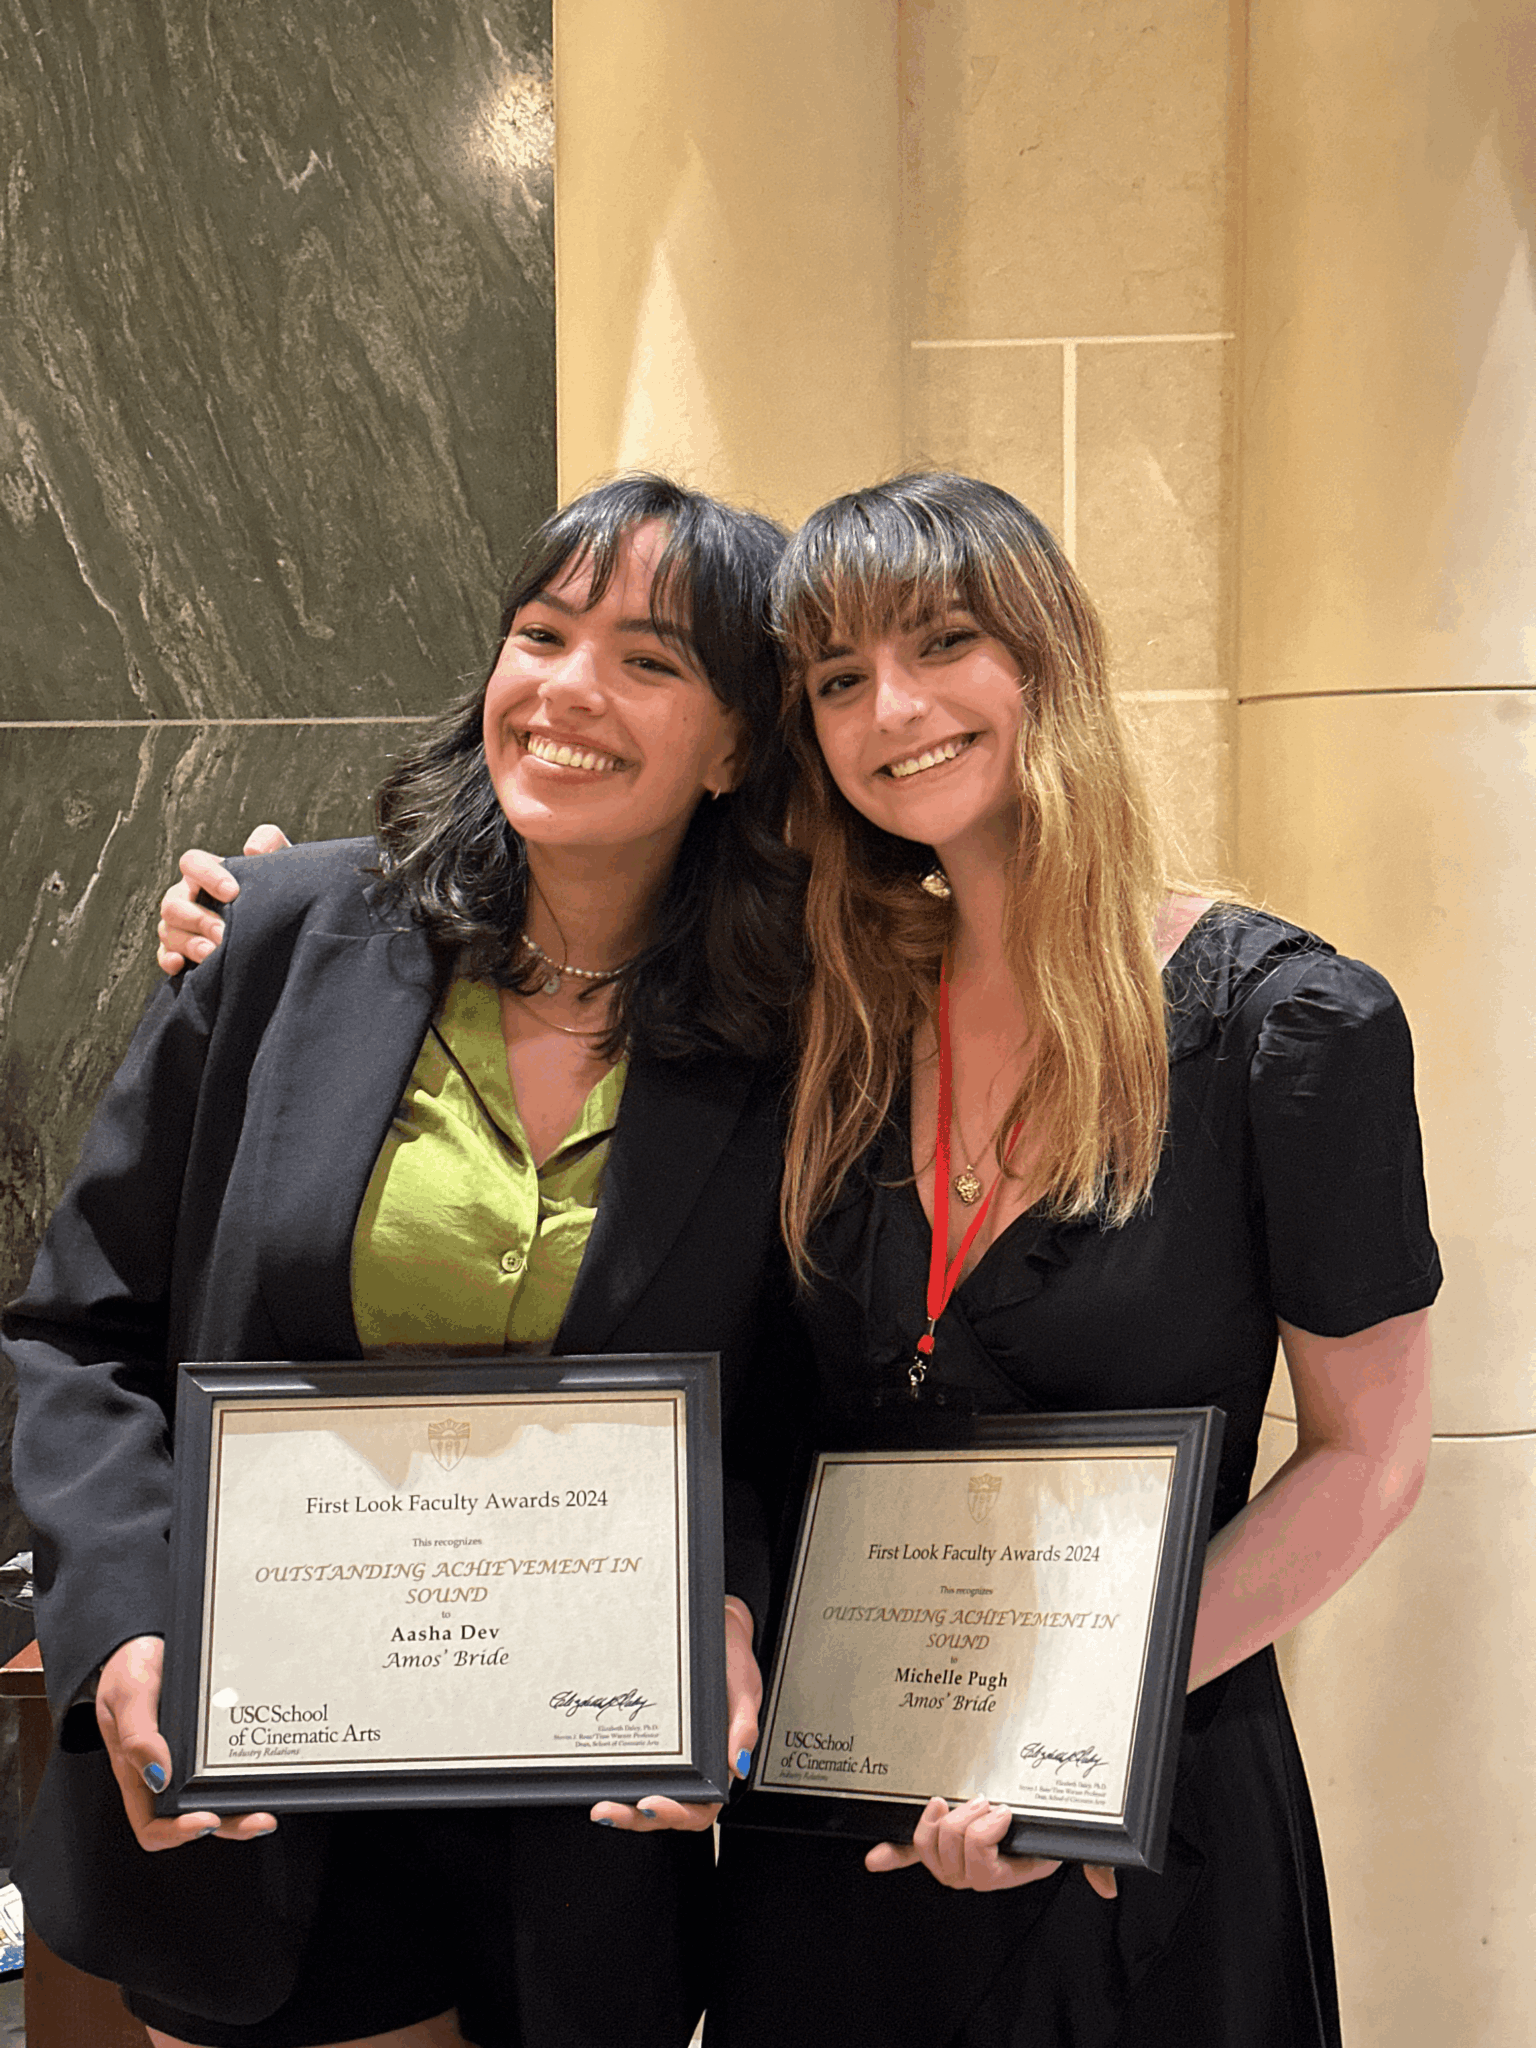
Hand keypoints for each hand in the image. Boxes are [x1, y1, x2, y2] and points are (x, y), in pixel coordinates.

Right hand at [95, 1635, 276, 1850]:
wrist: (147, 1640)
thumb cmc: (128, 1669)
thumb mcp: (127, 1695)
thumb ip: (137, 1734)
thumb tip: (158, 1774)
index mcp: (137, 1774)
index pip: (152, 1826)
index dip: (178, 1833)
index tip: (205, 1821)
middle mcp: (167, 1773)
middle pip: (198, 1817)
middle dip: (231, 1824)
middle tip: (261, 1819)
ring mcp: (192, 1758)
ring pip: (219, 1795)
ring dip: (246, 1805)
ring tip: (271, 1805)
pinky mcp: (212, 1739)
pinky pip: (231, 1762)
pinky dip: (250, 1770)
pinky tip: (270, 1762)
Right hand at [155, 825, 290, 974]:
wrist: (284, 920)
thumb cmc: (278, 887)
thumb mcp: (281, 860)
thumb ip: (269, 841)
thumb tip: (252, 849)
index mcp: (207, 872)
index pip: (192, 862)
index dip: (207, 875)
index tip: (233, 892)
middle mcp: (189, 896)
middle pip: (173, 902)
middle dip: (197, 918)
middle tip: (224, 933)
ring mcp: (182, 924)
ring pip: (168, 929)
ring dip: (188, 942)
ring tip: (213, 954)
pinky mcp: (182, 950)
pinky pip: (164, 954)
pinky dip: (168, 959)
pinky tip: (180, 966)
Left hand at [589, 1595, 761, 1833]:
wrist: (714, 1631)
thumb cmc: (732, 1661)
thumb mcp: (743, 1688)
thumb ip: (743, 1725)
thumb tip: (738, 1764)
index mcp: (719, 1763)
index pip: (701, 1808)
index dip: (677, 1814)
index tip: (652, 1803)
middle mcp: (693, 1768)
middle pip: (666, 1811)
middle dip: (636, 1819)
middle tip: (608, 1810)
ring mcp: (670, 1757)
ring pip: (646, 1798)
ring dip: (622, 1808)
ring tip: (599, 1806)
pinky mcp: (651, 1740)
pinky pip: (635, 1768)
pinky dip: (617, 1779)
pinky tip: (598, 1776)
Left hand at [865, 1795, 1117, 1897]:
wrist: (1032, 1808)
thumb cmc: (1051, 1826)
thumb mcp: (1071, 1841)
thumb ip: (1093, 1862)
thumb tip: (1107, 1888)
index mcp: (1006, 1871)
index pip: (980, 1868)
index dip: (982, 1837)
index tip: (1003, 1811)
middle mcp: (975, 1870)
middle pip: (951, 1855)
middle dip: (965, 1822)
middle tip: (984, 1800)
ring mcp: (952, 1856)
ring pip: (931, 1849)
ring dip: (940, 1821)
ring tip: (958, 1801)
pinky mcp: (936, 1838)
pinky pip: (909, 1853)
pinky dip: (892, 1856)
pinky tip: (874, 1860)